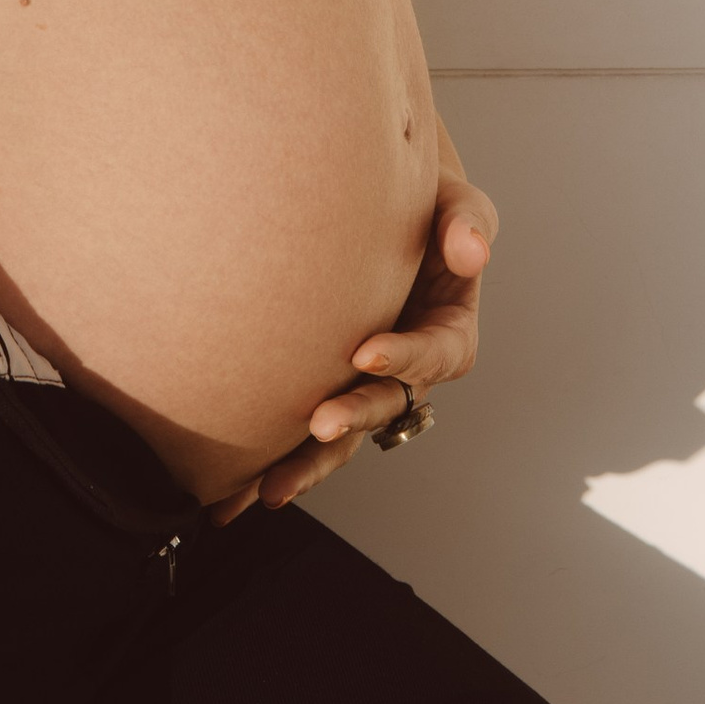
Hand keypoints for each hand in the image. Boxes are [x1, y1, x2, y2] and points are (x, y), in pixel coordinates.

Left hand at [218, 124, 496, 520]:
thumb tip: (473, 251)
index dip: (405, 356)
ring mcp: (361, 382)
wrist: (376, 207)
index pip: (434, 353)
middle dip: (355, 416)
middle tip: (320, 423)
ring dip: (308, 464)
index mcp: (445, 331)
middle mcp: (404, 368)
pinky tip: (230, 498)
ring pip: (341, 436)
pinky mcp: (320, 385)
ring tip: (270, 490)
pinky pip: (298, 432)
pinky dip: (268, 463)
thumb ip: (467, 223)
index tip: (366, 352)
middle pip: (386, 404)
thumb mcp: (456, 205)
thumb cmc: (424, 206)